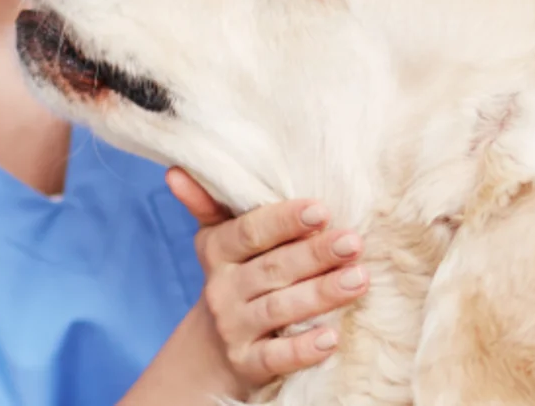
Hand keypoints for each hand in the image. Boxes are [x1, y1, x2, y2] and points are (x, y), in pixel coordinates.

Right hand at [168, 168, 367, 391]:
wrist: (215, 348)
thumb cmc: (235, 278)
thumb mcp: (218, 240)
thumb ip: (208, 204)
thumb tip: (175, 171)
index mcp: (218, 251)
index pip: (249, 233)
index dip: (283, 221)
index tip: (321, 210)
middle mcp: (222, 289)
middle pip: (271, 269)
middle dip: (314, 255)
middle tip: (353, 242)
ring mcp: (234, 328)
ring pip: (279, 310)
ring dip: (320, 295)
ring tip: (360, 280)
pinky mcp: (248, 363)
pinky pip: (276, 356)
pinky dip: (303, 349)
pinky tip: (331, 338)